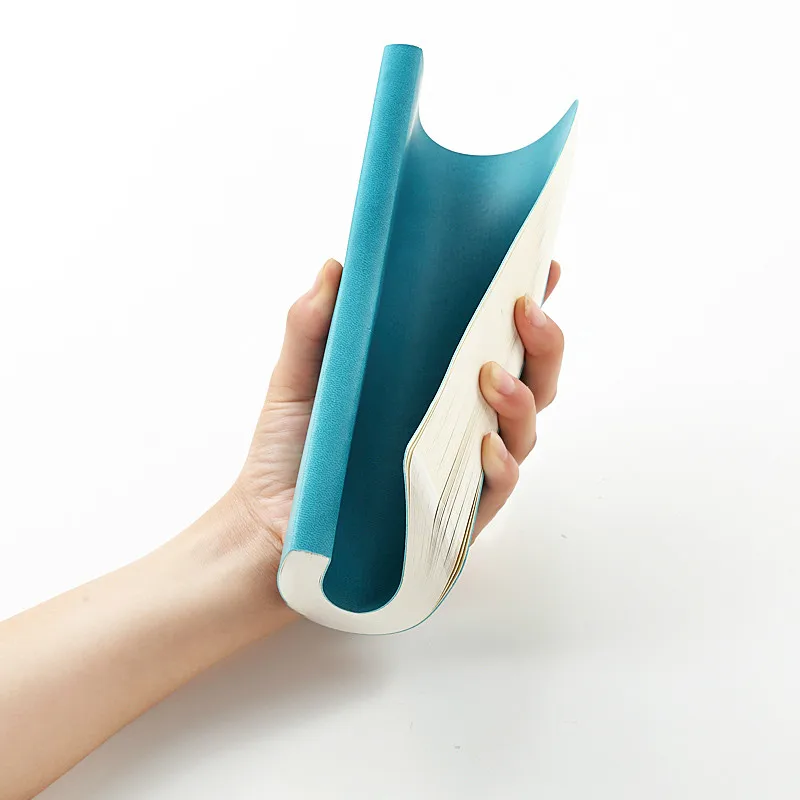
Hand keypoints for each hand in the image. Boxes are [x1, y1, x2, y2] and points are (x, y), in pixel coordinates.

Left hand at [232, 257, 564, 583]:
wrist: (268, 527)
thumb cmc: (288, 453)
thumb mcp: (298, 381)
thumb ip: (313, 325)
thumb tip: (338, 265)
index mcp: (436, 386)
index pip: (496, 343)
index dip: (528, 310)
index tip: (543, 268)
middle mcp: (459, 425)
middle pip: (531, 383)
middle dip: (543, 345)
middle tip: (526, 312)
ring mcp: (460, 471)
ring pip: (523, 433)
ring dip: (520, 399)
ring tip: (491, 376)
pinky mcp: (451, 517)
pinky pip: (495, 491)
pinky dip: (499, 467)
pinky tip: (486, 446)